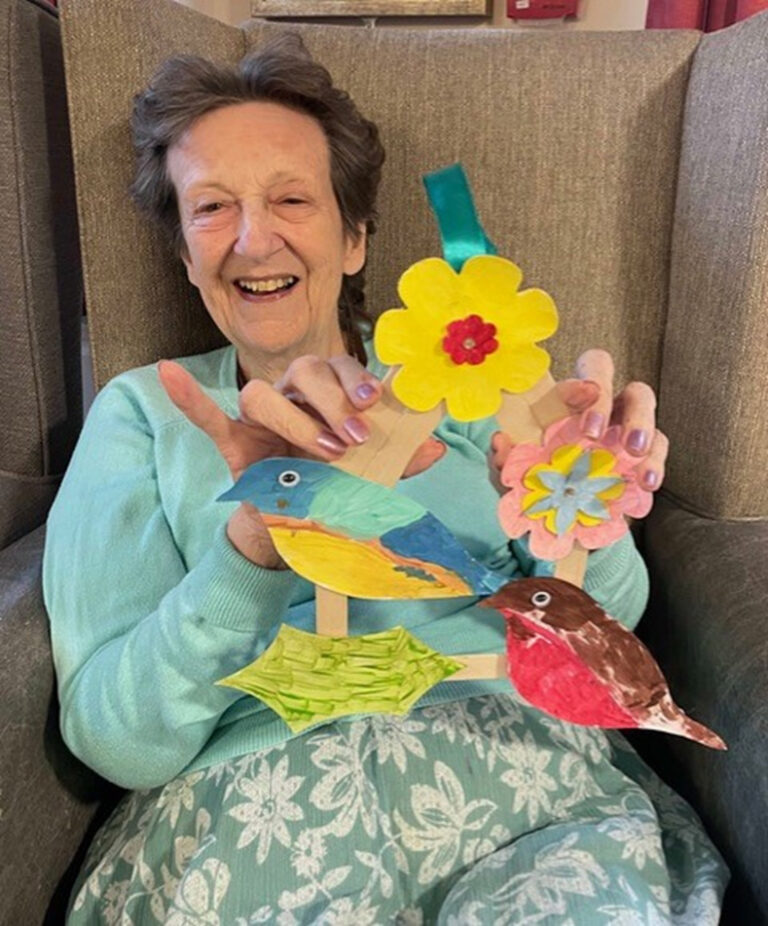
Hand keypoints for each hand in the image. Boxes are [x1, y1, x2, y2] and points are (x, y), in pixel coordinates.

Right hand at [158, 355, 444, 565]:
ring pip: (263, 393)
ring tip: (325, 452)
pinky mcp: (233, 442)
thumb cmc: (338, 490)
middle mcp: (293, 395)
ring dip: (294, 419)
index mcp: (329, 395)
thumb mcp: (375, 476)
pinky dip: (189, 397)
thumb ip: (401, 460)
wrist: (299, 529)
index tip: (375, 404)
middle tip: (356, 438)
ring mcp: (260, 418)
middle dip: (333, 402)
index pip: (340, 367)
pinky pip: (208, 415)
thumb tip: (438, 447)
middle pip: (305, 371)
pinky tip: (168, 372)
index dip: (356, 380)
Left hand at [491, 348, 667, 491]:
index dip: (574, 380)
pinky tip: (647, 482)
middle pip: (602, 370)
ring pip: (640, 399)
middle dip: (601, 396)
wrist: (560, 523)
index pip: (562, 374)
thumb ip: (503, 462)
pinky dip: (656, 462)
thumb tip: (500, 442)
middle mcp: (588, 402)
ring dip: (640, 422)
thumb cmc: (536, 488)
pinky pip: (658, 445)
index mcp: (554, 401)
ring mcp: (620, 423)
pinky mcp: (644, 452)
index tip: (578, 394)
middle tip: (593, 433)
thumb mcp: (513, 479)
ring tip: (634, 453)